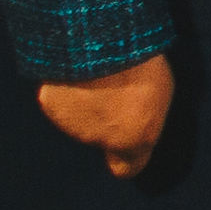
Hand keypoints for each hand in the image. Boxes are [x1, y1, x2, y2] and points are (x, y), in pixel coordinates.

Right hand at [38, 53, 173, 178]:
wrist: (100, 40)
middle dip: (106, 119)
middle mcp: (97, 140)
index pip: (125, 169)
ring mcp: (70, 124)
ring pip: (78, 119)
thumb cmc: (141, 61)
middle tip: (115, 89)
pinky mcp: (50, 105)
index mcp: (131, 139)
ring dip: (86, 102)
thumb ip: (144, 117)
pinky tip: (78, 69)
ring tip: (98, 74)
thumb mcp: (160, 92)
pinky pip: (61, 99)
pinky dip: (67, 88)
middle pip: (100, 136)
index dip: (126, 157)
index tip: (127, 143)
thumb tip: (137, 120)